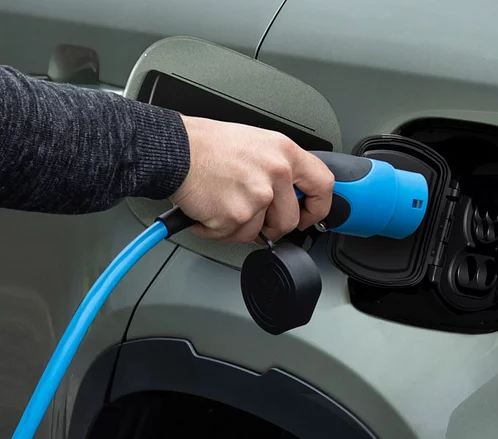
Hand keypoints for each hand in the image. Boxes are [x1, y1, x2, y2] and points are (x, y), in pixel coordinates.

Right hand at [169, 115, 334, 243]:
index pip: (322, 185)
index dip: (317, 207)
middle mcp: (276, 173)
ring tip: (220, 203)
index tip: (307, 215)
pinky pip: (231, 236)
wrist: (175, 150)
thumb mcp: (255, 143)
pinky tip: (208, 209)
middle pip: (289, 220)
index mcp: (284, 152)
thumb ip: (276, 168)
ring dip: (237, 226)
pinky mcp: (236, 216)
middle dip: (270, 226)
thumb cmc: (205, 144)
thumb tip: (285, 195)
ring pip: (257, 231)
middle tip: (250, 216)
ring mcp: (257, 196)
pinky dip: (216, 230)